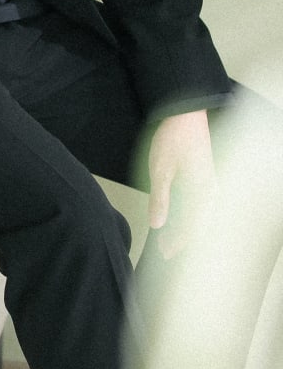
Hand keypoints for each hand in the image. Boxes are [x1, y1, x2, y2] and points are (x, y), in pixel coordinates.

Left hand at [147, 109, 215, 258]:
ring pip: (202, 218)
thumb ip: (159, 198)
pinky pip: (202, 206)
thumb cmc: (174, 138)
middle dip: (184, 240)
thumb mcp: (160, 169)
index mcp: (202, 194)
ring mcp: (211, 186)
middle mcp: (211, 193)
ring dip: (188, 229)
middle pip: (200, 226)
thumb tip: (157, 224)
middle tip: (166, 250)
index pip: (192, 228)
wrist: (186, 115)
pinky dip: (191, 216)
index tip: (163, 254)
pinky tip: (178, 218)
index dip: (177, 243)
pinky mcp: (206, 179)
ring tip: (170, 238)